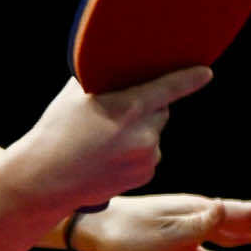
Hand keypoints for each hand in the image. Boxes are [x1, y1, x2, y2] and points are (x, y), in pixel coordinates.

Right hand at [13, 68, 213, 211]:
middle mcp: (143, 133)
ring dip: (140, 132)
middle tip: (118, 114)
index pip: (169, 87)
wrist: (44, 179)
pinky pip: (149, 154)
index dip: (190, 78)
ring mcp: (146, 156)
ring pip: (153, 133)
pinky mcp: (145, 174)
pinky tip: (110, 157)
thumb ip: (104, 82)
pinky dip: (136, 152)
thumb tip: (120, 71)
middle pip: (160, 110)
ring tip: (106, 142)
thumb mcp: (75, 96)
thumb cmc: (55, 132)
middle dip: (147, 108)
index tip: (206, 72)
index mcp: (128, 107)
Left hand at [74, 188, 250, 250]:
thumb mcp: (162, 234)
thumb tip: (223, 209)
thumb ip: (195, 225)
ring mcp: (186, 230)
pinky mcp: (172, 245)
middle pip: (245, 219)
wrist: (91, 230)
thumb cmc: (125, 234)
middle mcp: (197, 217)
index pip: (244, 211)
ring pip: (230, 234)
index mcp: (199, 212)